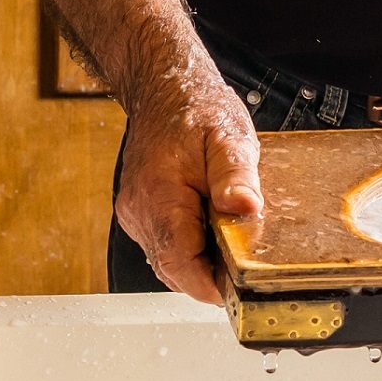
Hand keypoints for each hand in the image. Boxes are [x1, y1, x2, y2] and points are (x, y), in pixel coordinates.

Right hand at [113, 74, 261, 307]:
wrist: (165, 90)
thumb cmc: (195, 110)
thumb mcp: (228, 137)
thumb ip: (236, 175)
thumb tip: (245, 207)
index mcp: (158, 194)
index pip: (178, 262)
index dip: (209, 284)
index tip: (238, 290)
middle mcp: (139, 210)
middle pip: (174, 269)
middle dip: (209, 274)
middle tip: (244, 265)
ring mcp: (136, 214)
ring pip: (169, 261)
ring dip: (200, 261)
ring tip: (229, 241)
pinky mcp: (140, 214)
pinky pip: (165, 246)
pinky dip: (190, 247)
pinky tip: (211, 229)